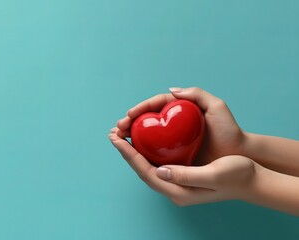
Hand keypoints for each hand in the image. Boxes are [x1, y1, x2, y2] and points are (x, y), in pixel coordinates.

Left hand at [109, 127, 256, 205]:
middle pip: (141, 169)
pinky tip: (141, 140)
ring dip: (133, 150)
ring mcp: (176, 183)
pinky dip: (146, 151)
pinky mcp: (181, 174)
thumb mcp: (213, 175)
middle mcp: (174, 190)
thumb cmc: (236, 176)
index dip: (129, 154)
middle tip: (113, 132)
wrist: (252, 180)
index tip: (116, 138)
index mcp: (178, 192)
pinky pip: (156, 162)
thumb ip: (186, 176)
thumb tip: (159, 171)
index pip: (145, 172)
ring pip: (147, 166)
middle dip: (126, 151)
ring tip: (121, 134)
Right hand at [116, 87, 245, 164]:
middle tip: (117, 128)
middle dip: (129, 123)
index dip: (141, 109)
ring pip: (146, 136)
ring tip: (117, 138)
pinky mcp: (173, 155)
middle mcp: (173, 124)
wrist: (238, 155)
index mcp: (179, 110)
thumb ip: (197, 94)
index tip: (130, 115)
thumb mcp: (216, 107)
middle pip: (147, 120)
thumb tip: (172, 91)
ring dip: (130, 136)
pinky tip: (129, 151)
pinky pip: (153, 151)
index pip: (156, 105)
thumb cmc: (229, 131)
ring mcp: (172, 140)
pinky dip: (139, 150)